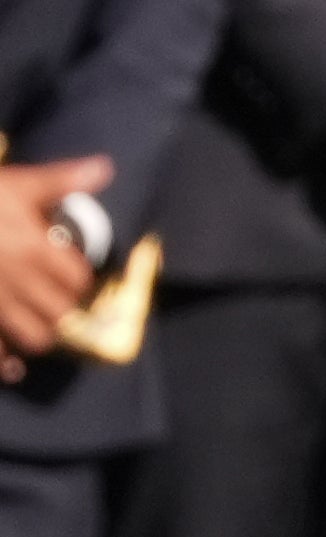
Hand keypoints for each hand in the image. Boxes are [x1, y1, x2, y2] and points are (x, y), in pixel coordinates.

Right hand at [0, 159, 108, 377]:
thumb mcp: (18, 184)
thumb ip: (62, 181)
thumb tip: (105, 167)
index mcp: (37, 250)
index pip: (78, 280)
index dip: (79, 280)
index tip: (71, 276)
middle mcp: (19, 281)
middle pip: (62, 314)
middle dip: (63, 310)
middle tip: (56, 301)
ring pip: (34, 338)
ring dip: (39, 334)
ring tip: (35, 323)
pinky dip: (5, 364)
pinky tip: (11, 368)